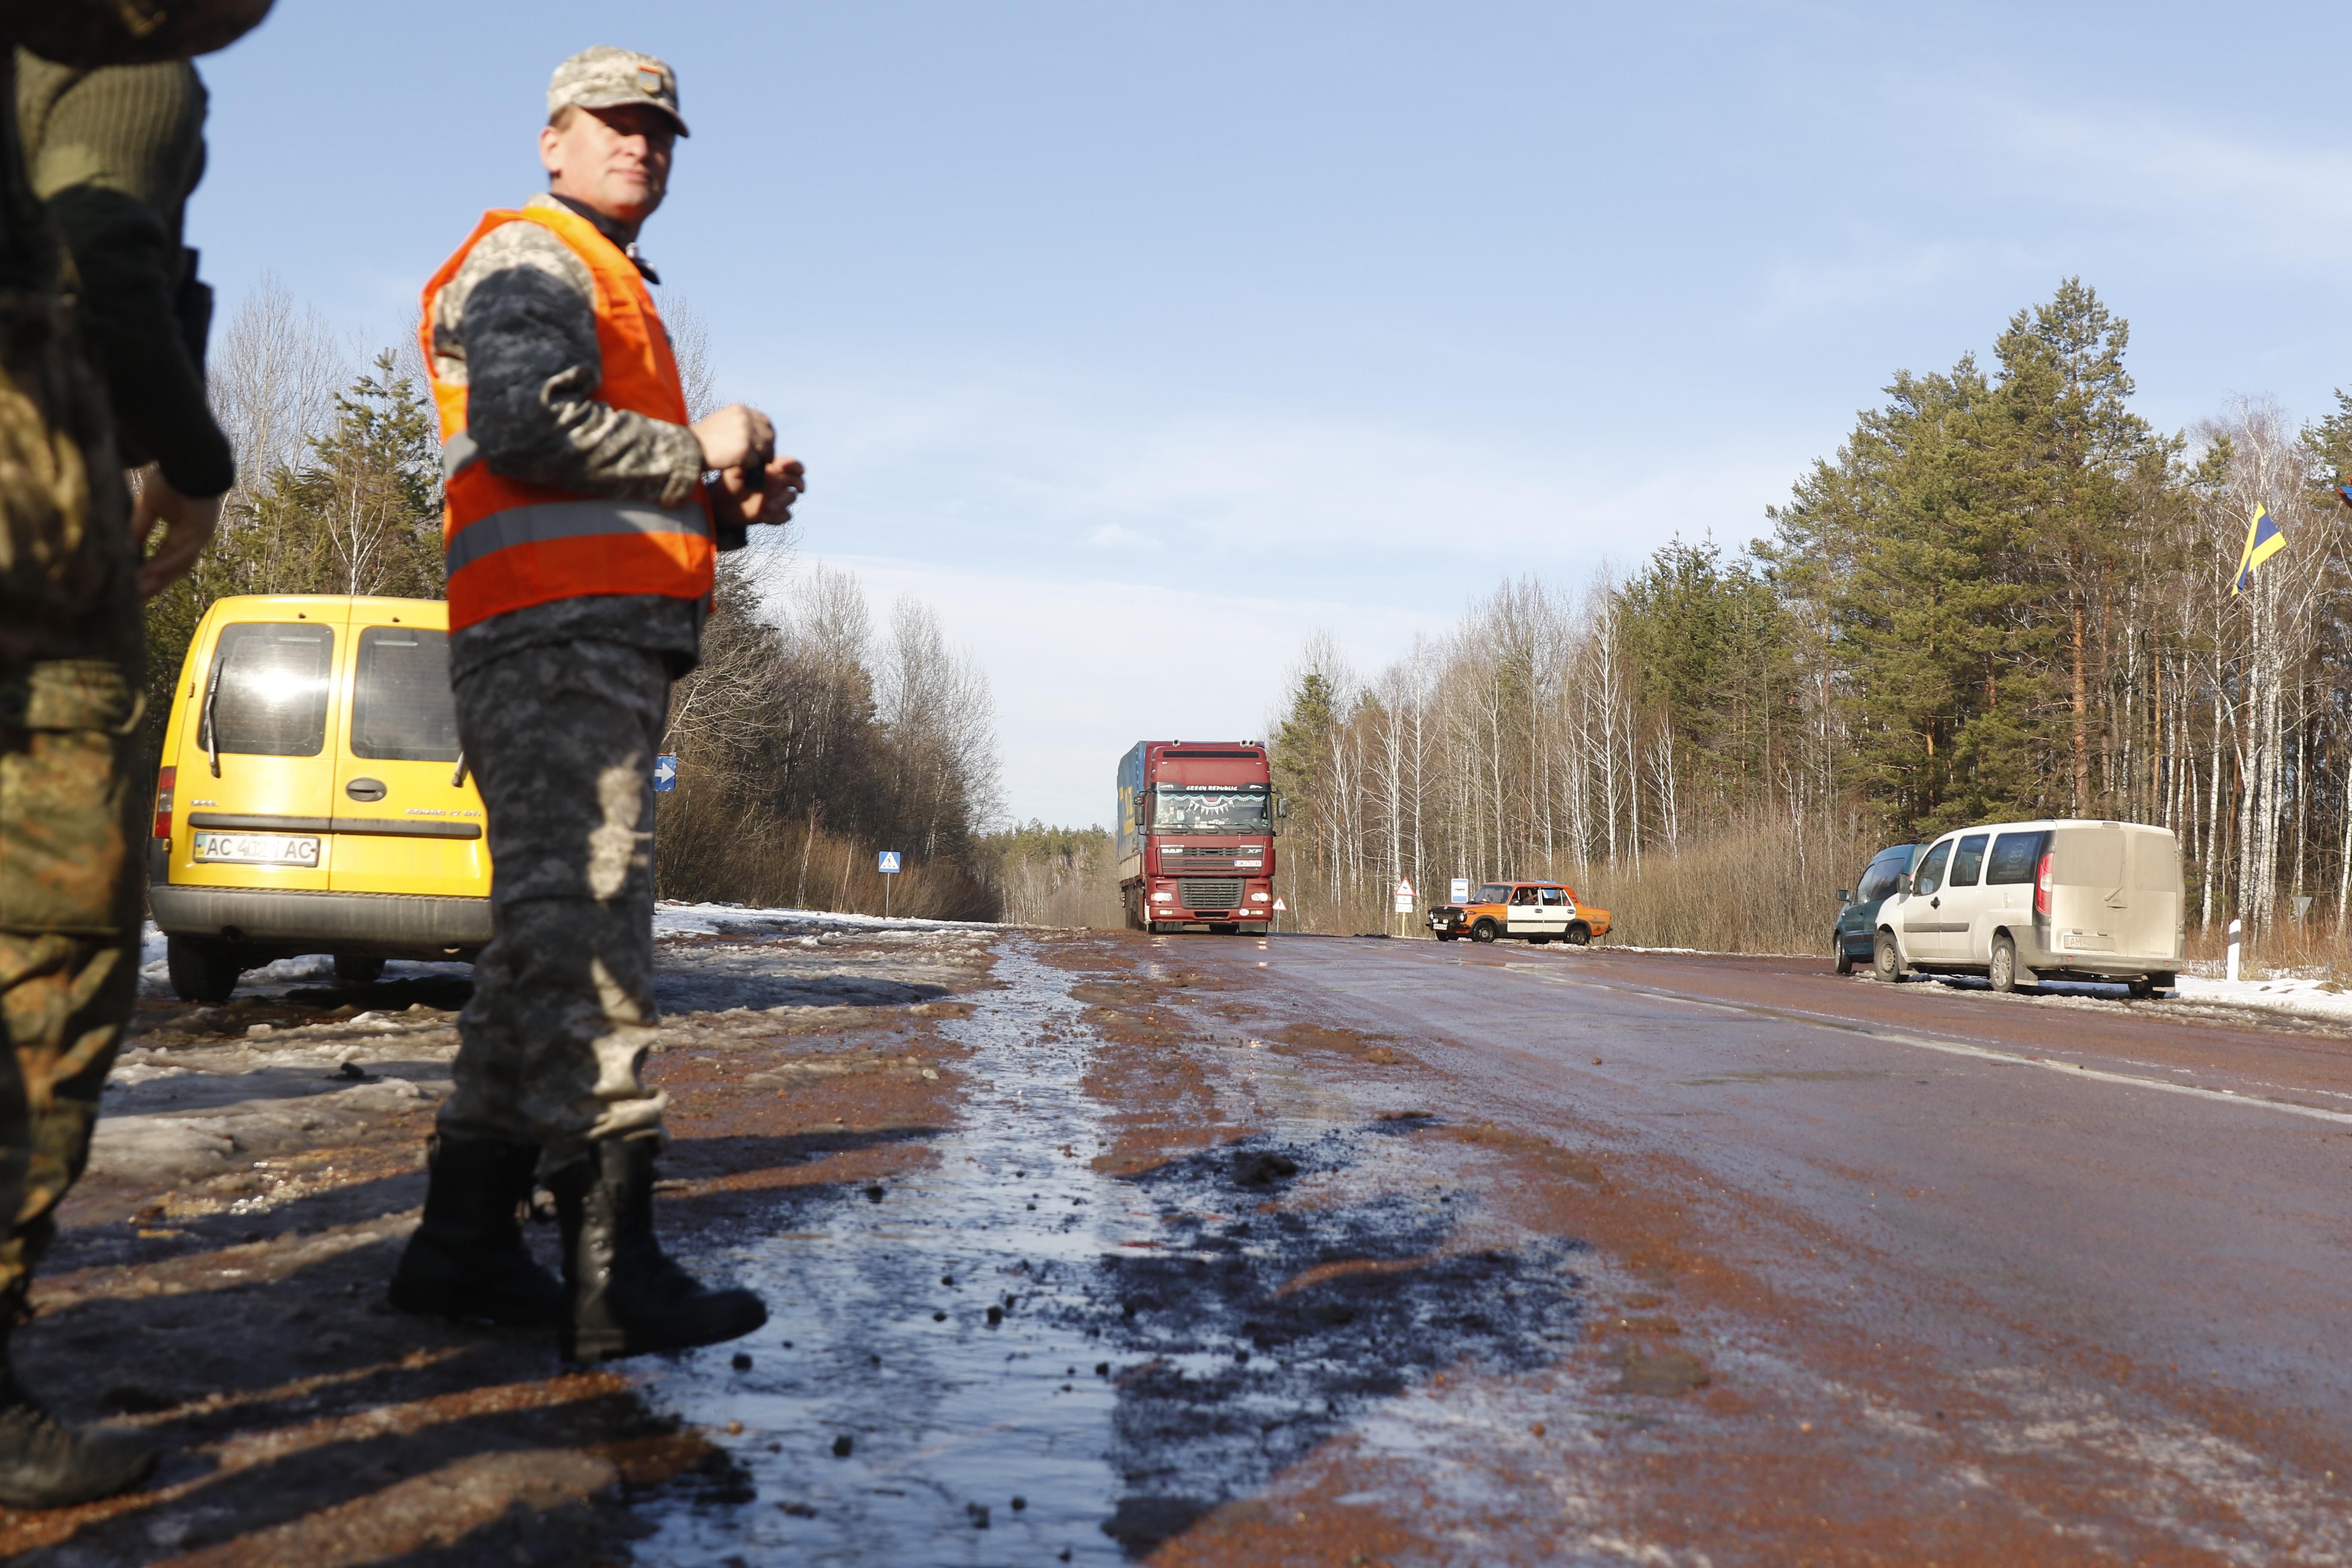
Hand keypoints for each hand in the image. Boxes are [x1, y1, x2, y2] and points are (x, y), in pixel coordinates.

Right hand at [131, 468, 222, 599]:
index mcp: (179, 532)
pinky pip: (184, 552)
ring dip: (160, 577)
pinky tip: (152, 572)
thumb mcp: (147, 506)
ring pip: (179, 564)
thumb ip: (139, 527)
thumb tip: (125, 548)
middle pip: (172, 567)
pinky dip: (168, 563)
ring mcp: (198, 536)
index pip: (163, 557)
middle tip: (136, 597)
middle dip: (155, 582)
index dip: (149, 571)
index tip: (133, 585)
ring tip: (142, 590)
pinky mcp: (202, 531)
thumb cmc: (170, 480)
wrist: (188, 463)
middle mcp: (190, 538)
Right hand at [691, 404, 774, 472]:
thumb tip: (758, 433)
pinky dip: (749, 467)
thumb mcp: (722, 421)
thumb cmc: (703, 439)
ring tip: (748, 464)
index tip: (767, 445)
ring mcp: (746, 432)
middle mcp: (745, 418)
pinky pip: (755, 461)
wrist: (688, 448)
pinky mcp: (745, 448)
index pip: (765, 421)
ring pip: (764, 449)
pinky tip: (737, 466)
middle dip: (769, 448)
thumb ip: (740, 423)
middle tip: (765, 459)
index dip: (768, 434)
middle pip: (769, 435)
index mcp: (740, 410)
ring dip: (759, 459)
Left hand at [709, 455, 804, 529]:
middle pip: (798, 480)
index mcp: (771, 469)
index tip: (795, 470)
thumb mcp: (733, 470)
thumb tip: (757, 459)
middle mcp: (777, 482)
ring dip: (781, 502)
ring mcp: (777, 498)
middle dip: (800, 484)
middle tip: (798, 489)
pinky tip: (764, 517)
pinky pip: (785, 515)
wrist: (724, 504)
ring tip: (767, 507)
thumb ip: (746, 463)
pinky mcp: (775, 513)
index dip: (794, 466)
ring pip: (791, 498)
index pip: (789, 464)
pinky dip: (777, 517)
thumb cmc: (729, 483)